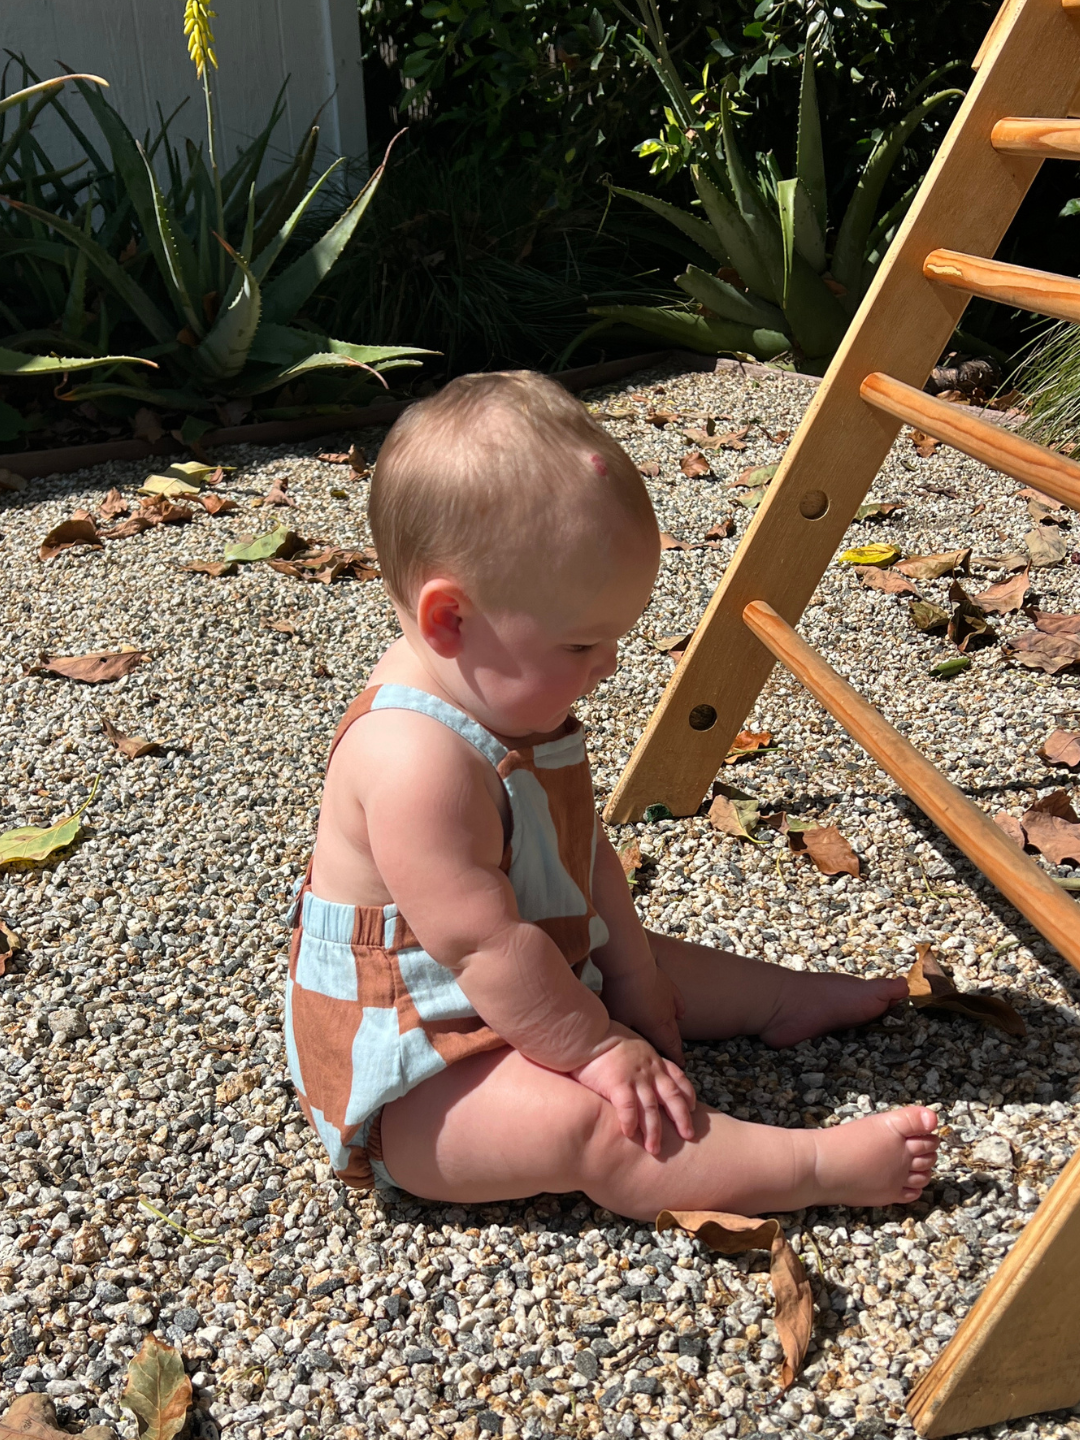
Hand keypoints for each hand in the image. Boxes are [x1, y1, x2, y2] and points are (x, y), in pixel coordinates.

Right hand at [570, 1022, 695, 1155]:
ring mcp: (635, 1078)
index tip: (692, 1108)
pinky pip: (628, 1108)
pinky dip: (630, 1122)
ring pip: (652, 1109)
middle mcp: (649, 1070)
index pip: (678, 1078)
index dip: (687, 1094)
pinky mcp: (618, 1084)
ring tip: (654, 1149)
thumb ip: (639, 1058)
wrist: (588, 1032)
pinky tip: (629, 1134)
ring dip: (654, 1131)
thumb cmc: (605, 1036)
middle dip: (682, 1118)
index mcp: (654, 1060)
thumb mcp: (632, 1043)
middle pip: (672, 1097)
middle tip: (688, 1135)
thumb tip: (637, 1070)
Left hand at [601, 964, 685, 1065]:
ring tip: (675, 1035)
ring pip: (676, 1018)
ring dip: (675, 1028)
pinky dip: (680, 1009)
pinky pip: (678, 1001)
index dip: (675, 1056)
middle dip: (676, 1046)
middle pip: (674, 1034)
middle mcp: (667, 1015)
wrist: (631, 965)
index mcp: (656, 1026)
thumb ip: (621, 1033)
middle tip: (678, 1054)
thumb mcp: (618, 1020)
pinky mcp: (667, 984)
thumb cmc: (622, 995)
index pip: (669, 1046)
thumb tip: (619, 1044)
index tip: (681, 1065)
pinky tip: (680, 1013)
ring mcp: (669, 999)